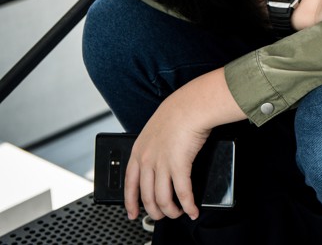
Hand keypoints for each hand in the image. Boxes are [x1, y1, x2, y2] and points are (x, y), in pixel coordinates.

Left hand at [124, 68, 245, 220]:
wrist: (191, 105)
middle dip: (155, 211)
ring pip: (162, 199)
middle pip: (146, 196)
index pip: (129, 184)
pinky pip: (182, 193)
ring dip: (171, 211)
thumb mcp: (156, 130)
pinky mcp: (179, 165)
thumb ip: (155, 146)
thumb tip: (162, 159)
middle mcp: (147, 160)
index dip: (130, 202)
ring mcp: (161, 164)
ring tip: (179, 214)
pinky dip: (188, 205)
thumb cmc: (179, 112)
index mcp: (139, 151)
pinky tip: (192, 210)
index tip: (132, 213)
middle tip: (163, 216)